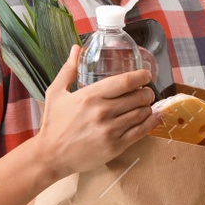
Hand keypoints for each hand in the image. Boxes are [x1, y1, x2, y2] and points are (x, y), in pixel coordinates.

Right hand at [34, 45, 158, 176]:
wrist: (50, 156)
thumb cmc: (53, 123)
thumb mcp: (56, 93)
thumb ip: (68, 69)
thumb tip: (76, 48)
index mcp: (90, 96)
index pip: (125, 81)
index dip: (141, 76)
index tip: (145, 75)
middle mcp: (102, 112)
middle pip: (138, 97)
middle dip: (147, 92)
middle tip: (145, 92)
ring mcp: (110, 130)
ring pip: (142, 113)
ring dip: (148, 107)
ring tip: (144, 105)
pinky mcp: (115, 146)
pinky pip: (141, 132)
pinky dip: (151, 123)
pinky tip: (153, 117)